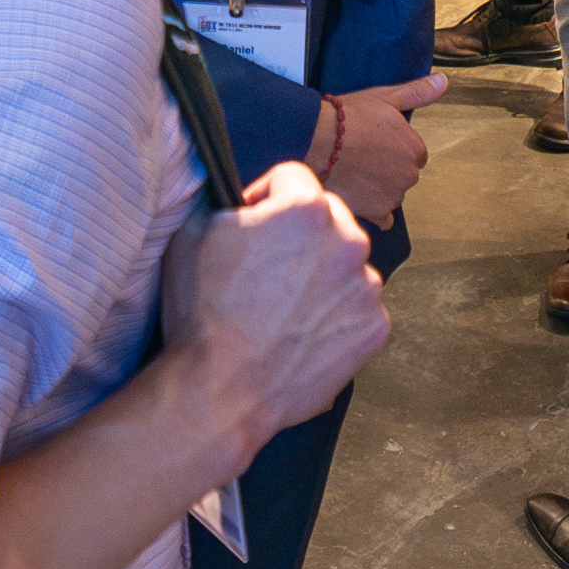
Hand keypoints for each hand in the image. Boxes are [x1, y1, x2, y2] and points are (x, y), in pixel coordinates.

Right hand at [160, 163, 390, 446]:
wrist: (220, 389)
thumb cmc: (202, 312)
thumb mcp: (194, 232)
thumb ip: (226, 200)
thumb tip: (239, 197)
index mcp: (307, 208)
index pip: (291, 178)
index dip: (264, 198)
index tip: (252, 226)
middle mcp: (349, 241)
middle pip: (327, 220)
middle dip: (301, 237)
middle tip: (267, 272)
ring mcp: (367, 288)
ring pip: (346, 265)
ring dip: (322, 276)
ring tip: (282, 308)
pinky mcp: (374, 328)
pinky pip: (357, 308)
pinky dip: (335, 316)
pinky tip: (301, 332)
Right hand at [313, 75, 438, 229]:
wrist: (316, 141)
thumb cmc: (346, 119)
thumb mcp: (385, 97)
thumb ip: (418, 92)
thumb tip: (442, 81)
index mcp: (414, 148)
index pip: (414, 154)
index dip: (394, 148)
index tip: (377, 144)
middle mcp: (409, 174)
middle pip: (403, 175)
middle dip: (387, 169)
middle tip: (363, 157)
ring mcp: (394, 195)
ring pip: (392, 195)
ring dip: (379, 189)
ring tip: (355, 173)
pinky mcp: (376, 212)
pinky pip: (384, 219)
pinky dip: (374, 211)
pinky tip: (360, 197)